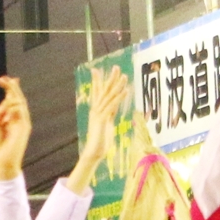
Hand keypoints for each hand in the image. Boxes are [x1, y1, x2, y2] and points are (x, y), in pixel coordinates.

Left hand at [0, 75, 30, 180]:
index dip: (8, 90)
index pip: (10, 102)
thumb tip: (7, 101)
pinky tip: (9, 100)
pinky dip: (15, 104)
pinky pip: (21, 111)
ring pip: (20, 103)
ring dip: (14, 92)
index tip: (4, 79)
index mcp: (7, 120)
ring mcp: (21, 123)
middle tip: (4, 78)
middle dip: (12, 88)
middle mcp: (15, 120)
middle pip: (16, 100)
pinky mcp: (24, 127)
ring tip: (7, 82)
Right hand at [69, 66, 128, 190]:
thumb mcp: (106, 125)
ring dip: (117, 85)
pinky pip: (112, 106)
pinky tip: (125, 90)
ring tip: (124, 76)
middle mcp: (96, 110)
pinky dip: (119, 97)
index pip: (97, 93)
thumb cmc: (100, 142)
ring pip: (109, 96)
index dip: (97, 81)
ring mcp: (99, 114)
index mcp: (96, 111)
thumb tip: (112, 110)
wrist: (94, 152)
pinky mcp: (102, 119)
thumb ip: (109, 115)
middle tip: (116, 67)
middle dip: (110, 79)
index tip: (95, 70)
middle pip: (103, 91)